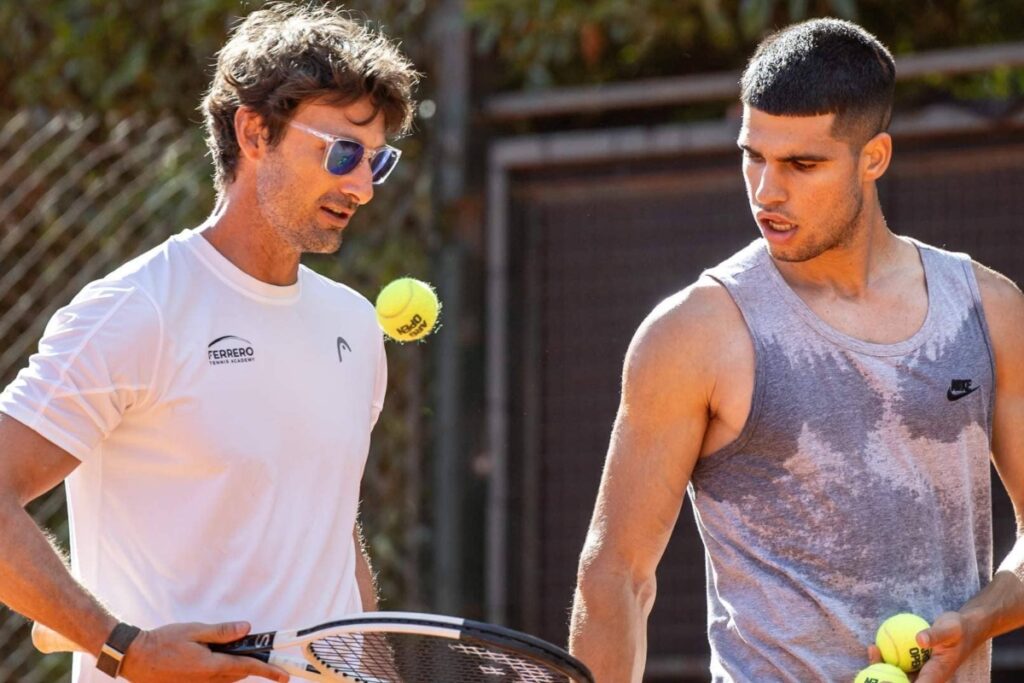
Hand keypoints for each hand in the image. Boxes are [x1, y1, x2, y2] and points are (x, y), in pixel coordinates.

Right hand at [121, 621, 288, 682]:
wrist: (136, 659)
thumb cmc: (164, 642)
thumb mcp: (194, 631)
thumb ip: (222, 632)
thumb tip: (247, 629)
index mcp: (211, 666)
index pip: (247, 668)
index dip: (268, 671)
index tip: (283, 675)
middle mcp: (207, 681)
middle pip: (239, 674)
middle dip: (252, 665)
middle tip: (260, 653)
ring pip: (227, 680)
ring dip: (235, 668)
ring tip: (234, 652)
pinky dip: (221, 673)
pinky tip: (213, 659)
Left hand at [866, 611, 974, 682]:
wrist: (965, 629)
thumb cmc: (959, 630)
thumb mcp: (950, 630)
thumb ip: (935, 635)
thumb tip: (919, 639)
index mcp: (936, 675)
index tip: (884, 680)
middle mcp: (928, 678)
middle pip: (902, 682)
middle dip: (885, 679)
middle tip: (871, 661)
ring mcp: (921, 673)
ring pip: (898, 676)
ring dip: (882, 668)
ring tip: (872, 650)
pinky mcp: (916, 665)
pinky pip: (898, 665)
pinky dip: (885, 659)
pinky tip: (874, 647)